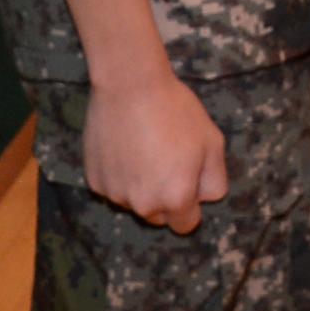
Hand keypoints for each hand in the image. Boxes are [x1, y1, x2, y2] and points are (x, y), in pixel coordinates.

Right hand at [82, 71, 230, 233]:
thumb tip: (204, 197)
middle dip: (165, 197)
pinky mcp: (95, 181)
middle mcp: (144, 204)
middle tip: (166, 161)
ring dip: (140, 186)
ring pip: (133, 201)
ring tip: (145, 148)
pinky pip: (112, 187)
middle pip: (158, 216)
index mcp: (176, 198)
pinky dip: (119, 175)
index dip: (190, 204)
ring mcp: (115, 194)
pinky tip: (125, 146)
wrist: (130, 86)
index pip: (185, 224)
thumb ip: (214, 179)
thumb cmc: (176, 112)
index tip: (187, 181)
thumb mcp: (212, 142)